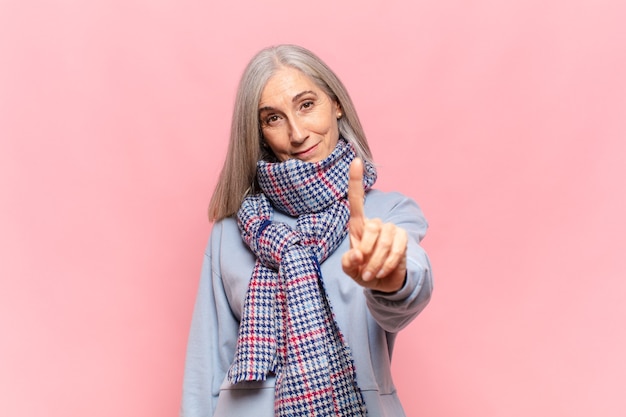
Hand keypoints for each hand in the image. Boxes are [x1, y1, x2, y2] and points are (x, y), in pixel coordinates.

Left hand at [341, 158, 407, 292]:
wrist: (383, 282)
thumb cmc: (363, 271)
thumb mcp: (350, 270)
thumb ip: (348, 263)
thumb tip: (357, 254)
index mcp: (358, 226)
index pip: (356, 199)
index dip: (356, 181)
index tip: (356, 161)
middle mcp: (374, 223)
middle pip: (371, 228)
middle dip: (367, 252)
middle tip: (363, 271)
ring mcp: (390, 229)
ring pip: (383, 242)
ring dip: (376, 263)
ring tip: (371, 274)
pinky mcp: (402, 238)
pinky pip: (396, 250)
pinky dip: (388, 265)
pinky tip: (383, 272)